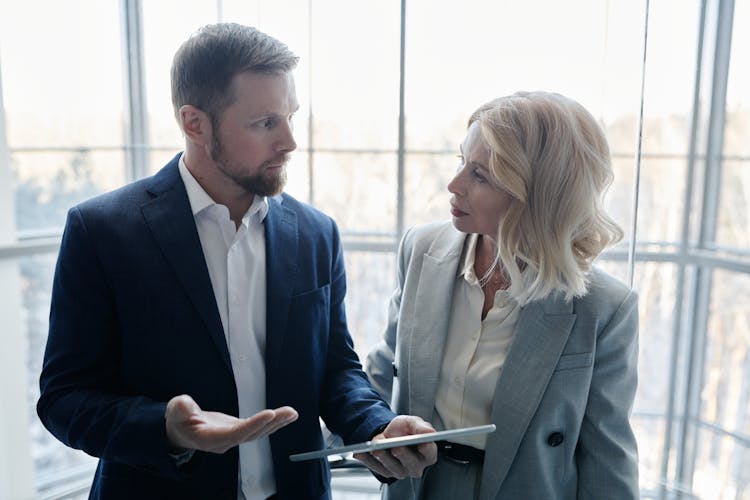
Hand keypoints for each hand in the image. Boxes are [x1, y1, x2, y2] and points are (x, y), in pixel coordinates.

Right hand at [165, 394, 297, 453]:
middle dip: (271, 423)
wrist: (179, 430)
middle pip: (252, 435)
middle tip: (288, 412)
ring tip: (292, 413)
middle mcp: (225, 441)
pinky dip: (272, 422)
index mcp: (210, 438)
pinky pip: (258, 428)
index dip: (253, 425)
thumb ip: (180, 408)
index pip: (235, 434)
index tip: (269, 414)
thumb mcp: (175, 410)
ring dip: (277, 423)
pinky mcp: (237, 431)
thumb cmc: (178, 420)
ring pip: (258, 433)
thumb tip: (185, 405)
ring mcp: (232, 437)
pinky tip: (285, 415)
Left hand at [354, 415, 436, 478]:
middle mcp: (415, 465)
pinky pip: (376, 467)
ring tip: (376, 448)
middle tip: (396, 447)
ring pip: (393, 468)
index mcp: (427, 453)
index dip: (427, 449)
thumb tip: (430, 433)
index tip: (423, 443)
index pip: (430, 453)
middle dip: (403, 455)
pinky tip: (360, 452)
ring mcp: (401, 470)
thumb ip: (421, 427)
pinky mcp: (386, 471)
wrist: (389, 432)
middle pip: (411, 464)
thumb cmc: (405, 430)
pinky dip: (367, 460)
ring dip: (384, 458)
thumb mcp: (413, 423)